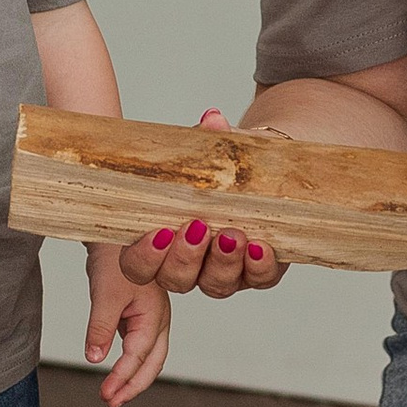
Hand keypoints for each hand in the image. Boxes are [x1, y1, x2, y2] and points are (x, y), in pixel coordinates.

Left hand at [83, 252, 169, 406]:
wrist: (119, 229)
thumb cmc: (118, 255)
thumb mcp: (105, 294)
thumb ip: (100, 328)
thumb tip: (94, 359)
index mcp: (154, 315)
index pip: (137, 357)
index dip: (121, 379)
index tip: (105, 396)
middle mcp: (158, 320)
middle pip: (152, 364)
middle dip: (133, 386)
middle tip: (112, 403)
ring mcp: (151, 317)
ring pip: (149, 357)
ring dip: (133, 377)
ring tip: (113, 394)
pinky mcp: (141, 313)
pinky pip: (140, 345)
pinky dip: (130, 362)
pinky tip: (116, 369)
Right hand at [115, 112, 288, 302]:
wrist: (268, 167)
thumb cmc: (225, 163)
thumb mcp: (212, 149)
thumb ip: (205, 139)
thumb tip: (212, 120)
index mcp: (161, 241)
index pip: (138, 265)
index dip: (143, 257)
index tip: (160, 231)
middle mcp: (189, 263)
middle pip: (176, 280)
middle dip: (185, 258)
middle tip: (197, 227)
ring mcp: (223, 271)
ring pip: (215, 286)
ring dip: (222, 263)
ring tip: (233, 234)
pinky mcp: (258, 271)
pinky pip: (258, 279)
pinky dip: (259, 267)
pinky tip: (260, 246)